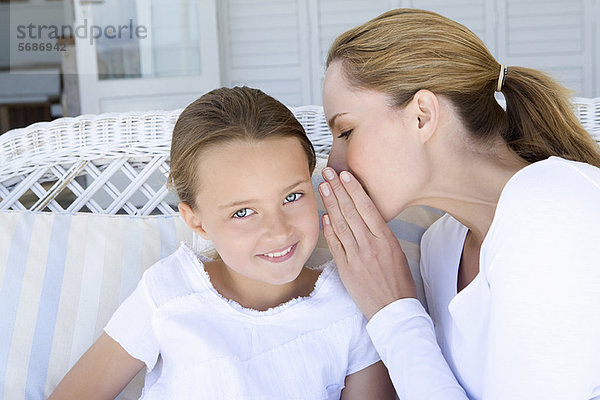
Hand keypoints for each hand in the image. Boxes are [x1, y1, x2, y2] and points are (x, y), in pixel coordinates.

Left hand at [319, 168, 416, 319]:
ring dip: (330, 204)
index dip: (354, 189)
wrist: (393, 311)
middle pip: (350, 212)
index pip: (367, 208)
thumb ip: (381, 235)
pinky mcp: (346, 269)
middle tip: (328, 173)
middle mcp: (370, 246)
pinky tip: (323, 216)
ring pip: (340, 225)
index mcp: (386, 240)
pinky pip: (335, 245)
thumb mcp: (397, 253)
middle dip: (338, 190)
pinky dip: (328, 229)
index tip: (345, 175)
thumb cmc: (399, 283)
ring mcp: (356, 257)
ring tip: (323, 187)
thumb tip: (367, 217)